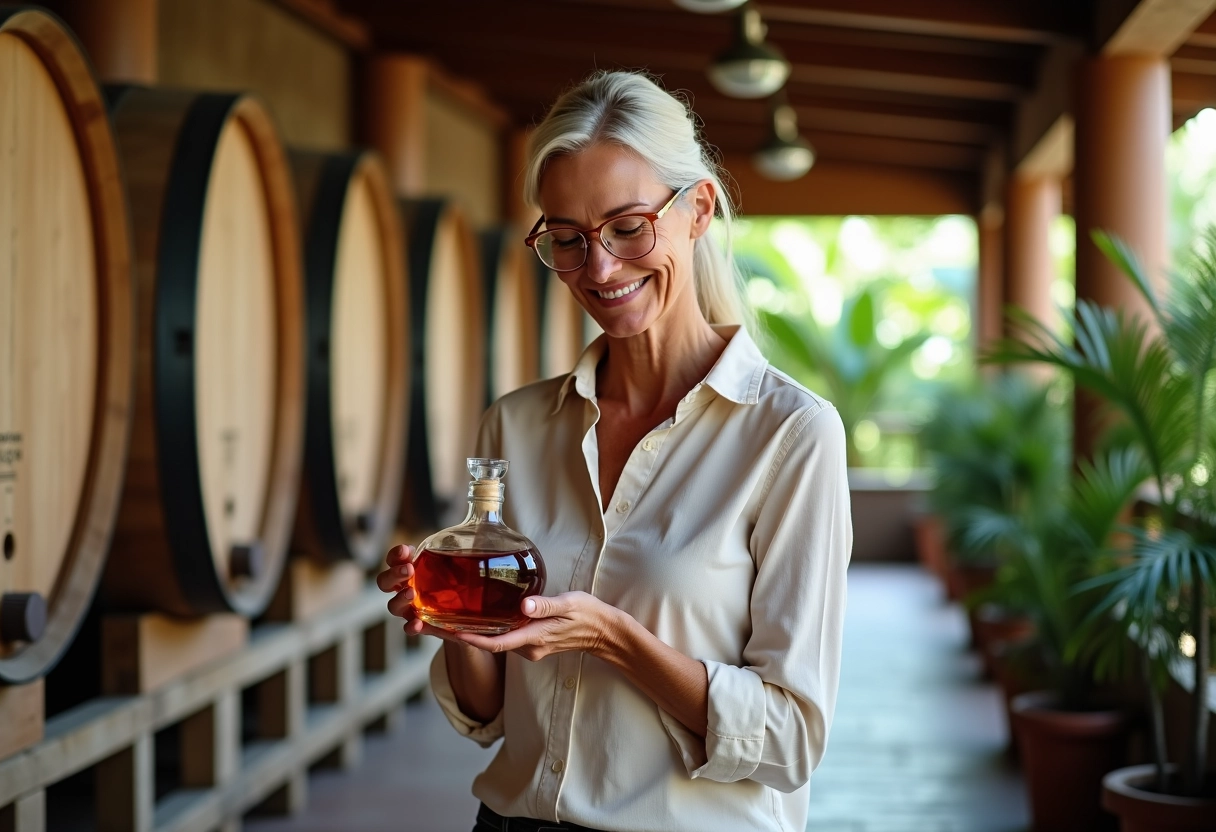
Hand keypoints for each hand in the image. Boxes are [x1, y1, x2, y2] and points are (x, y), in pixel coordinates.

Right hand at [376, 544, 475, 643]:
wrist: (470, 613)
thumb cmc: (461, 581)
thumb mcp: (464, 560)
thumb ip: (469, 542)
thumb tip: (485, 514)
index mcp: (413, 570)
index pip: (395, 559)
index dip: (396, 554)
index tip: (406, 550)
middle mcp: (406, 588)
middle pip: (385, 582)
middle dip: (394, 574)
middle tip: (409, 570)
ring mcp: (411, 608)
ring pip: (393, 605)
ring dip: (399, 599)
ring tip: (412, 593)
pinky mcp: (422, 625)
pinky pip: (409, 628)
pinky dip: (411, 627)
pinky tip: (417, 624)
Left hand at [453, 591, 626, 661]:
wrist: (603, 632)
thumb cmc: (587, 614)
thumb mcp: (570, 604)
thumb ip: (546, 605)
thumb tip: (525, 606)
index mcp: (534, 638)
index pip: (496, 644)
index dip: (472, 639)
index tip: (451, 633)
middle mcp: (529, 648)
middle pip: (492, 644)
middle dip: (467, 634)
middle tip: (442, 621)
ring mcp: (531, 648)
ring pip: (498, 642)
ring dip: (478, 632)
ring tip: (455, 617)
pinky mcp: (533, 643)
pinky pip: (508, 639)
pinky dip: (492, 630)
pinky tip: (482, 616)